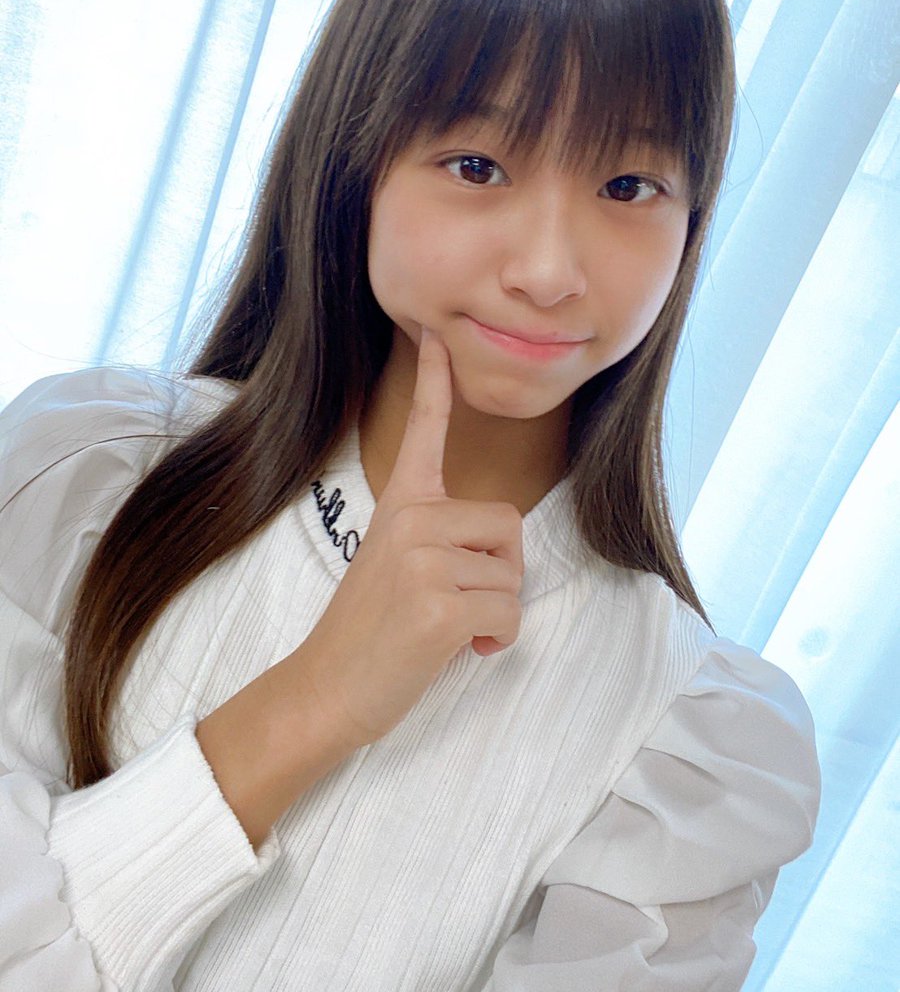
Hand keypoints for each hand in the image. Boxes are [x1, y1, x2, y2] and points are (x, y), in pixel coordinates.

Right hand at [296, 327, 524, 750]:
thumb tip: (498, 554)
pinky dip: (497, 641)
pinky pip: (508, 614)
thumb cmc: (370, 630)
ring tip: (449, 628)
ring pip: (512, 576)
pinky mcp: (440, 604)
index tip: (434, 331)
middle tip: (459, 602)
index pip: (425, 429)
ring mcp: (424, 559)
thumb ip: (438, 538)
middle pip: (508, 526)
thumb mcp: (395, 563)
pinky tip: (461, 649)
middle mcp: (412, 519)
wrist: (328, 688)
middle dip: (501, 572)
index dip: (435, 379)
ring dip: (495, 612)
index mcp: (401, 504)